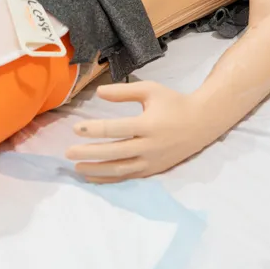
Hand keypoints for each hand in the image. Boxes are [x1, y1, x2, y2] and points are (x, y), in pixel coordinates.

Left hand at [65, 81, 215, 182]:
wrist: (201, 123)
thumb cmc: (173, 103)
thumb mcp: (150, 90)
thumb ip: (123, 91)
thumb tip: (98, 92)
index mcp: (148, 124)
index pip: (116, 129)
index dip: (94, 129)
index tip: (75, 128)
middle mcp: (150, 146)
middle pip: (114, 152)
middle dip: (89, 153)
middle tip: (68, 152)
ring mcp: (152, 161)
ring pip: (120, 169)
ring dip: (96, 170)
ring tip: (76, 168)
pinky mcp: (153, 170)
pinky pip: (127, 177)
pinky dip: (109, 179)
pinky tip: (92, 177)